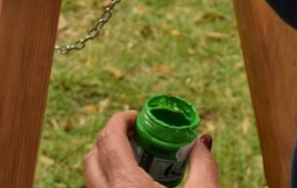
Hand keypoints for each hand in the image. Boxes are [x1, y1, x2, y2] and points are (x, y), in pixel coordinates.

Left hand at [84, 110, 218, 186]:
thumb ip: (204, 164)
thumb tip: (202, 141)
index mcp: (126, 186)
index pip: (108, 139)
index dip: (121, 119)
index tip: (139, 116)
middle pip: (93, 156)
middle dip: (112, 138)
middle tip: (137, 135)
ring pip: (92, 178)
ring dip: (109, 161)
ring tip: (138, 161)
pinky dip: (111, 180)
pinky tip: (136, 184)